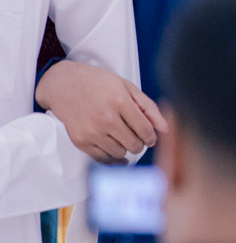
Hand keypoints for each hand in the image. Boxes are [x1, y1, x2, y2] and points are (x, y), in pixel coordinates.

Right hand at [35, 59, 164, 162]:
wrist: (63, 84)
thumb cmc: (98, 83)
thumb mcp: (127, 87)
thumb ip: (149, 107)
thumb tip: (165, 129)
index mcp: (119, 101)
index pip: (145, 130)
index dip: (152, 137)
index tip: (150, 138)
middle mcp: (105, 118)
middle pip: (134, 144)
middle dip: (140, 143)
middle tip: (137, 138)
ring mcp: (91, 131)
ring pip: (120, 153)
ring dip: (125, 149)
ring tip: (123, 139)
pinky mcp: (79, 140)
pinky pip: (102, 159)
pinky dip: (112, 159)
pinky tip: (117, 153)